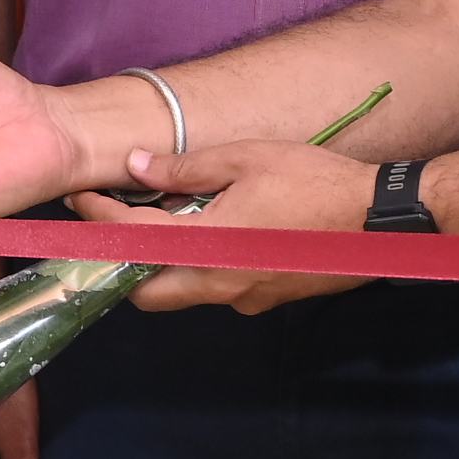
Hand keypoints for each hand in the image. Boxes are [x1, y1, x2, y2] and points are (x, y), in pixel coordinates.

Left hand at [99, 140, 379, 317]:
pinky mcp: (266, 300)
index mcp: (205, 246)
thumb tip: (136, 165)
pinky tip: (211, 234)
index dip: (99, 219)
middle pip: (146, 292)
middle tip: (115, 228)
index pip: (132, 240)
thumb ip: (185, 168)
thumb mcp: (244, 159)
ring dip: (162, 267)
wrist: (378, 220)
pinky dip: (198, 268)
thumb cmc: (313, 182)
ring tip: (163, 222)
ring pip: (181, 294)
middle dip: (123, 266)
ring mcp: (244, 298)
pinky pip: (216, 290)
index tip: (80, 202)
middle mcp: (218, 283)